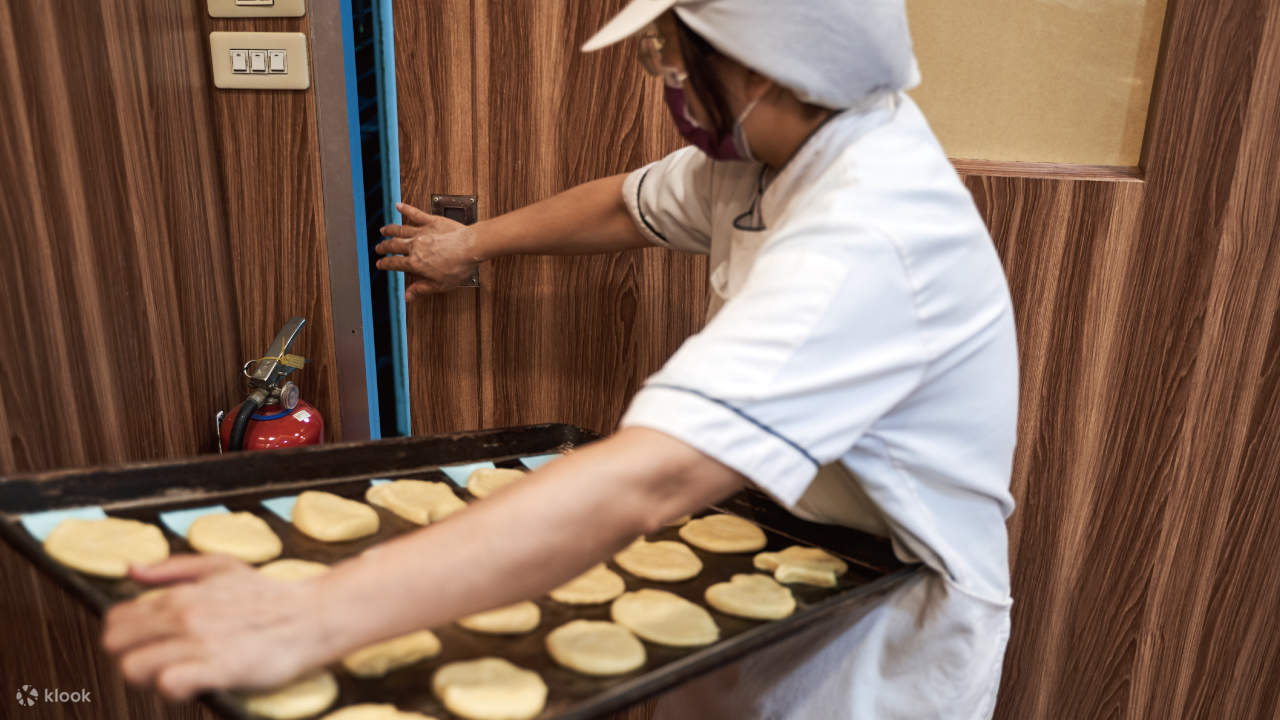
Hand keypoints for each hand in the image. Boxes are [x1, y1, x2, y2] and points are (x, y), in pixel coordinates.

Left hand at [102, 555, 340, 700]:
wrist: (311, 617)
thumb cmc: (268, 594)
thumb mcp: (221, 567)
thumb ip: (173, 567)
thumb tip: (132, 570)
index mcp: (180, 595)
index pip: (115, 620)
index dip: (126, 637)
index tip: (147, 644)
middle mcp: (184, 617)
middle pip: (116, 646)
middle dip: (132, 657)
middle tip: (159, 663)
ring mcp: (199, 643)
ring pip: (134, 668)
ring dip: (150, 678)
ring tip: (176, 675)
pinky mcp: (219, 668)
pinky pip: (169, 684)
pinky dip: (173, 689)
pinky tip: (192, 685)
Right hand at [375, 202, 481, 300]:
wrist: (471, 248)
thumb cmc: (458, 266)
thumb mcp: (440, 285)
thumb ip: (421, 289)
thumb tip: (407, 297)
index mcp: (415, 263)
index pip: (394, 263)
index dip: (385, 264)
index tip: (380, 264)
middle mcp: (415, 246)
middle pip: (394, 245)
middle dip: (384, 247)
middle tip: (378, 248)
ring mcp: (422, 232)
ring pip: (400, 230)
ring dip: (390, 230)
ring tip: (383, 230)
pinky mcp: (432, 221)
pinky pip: (416, 214)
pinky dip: (406, 209)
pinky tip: (398, 205)